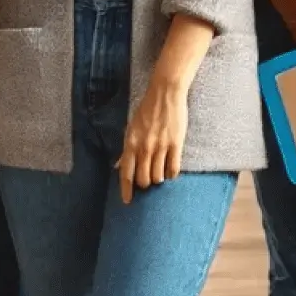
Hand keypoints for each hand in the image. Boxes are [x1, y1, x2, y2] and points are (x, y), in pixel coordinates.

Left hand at [117, 77, 188, 204]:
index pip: (126, 174)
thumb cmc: (146, 110)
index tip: (127, 201)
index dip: (126, 190)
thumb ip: (127, 150)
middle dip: (145, 183)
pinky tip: (171, 170)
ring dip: (158, 178)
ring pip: (158, 177)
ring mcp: (160, 147)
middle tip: (148, 180)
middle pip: (143, 179)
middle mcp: (144, 148)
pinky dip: (172, 173)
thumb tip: (119, 166)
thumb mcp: (131, 129)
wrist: (165, 93)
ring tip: (160, 172)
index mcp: (131, 143)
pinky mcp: (175, 144)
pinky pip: (173, 169)